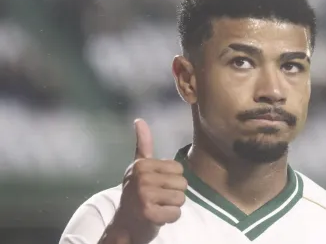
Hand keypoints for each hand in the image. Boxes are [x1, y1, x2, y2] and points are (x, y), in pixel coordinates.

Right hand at [107, 119, 186, 243]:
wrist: (124, 224)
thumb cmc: (136, 194)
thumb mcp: (139, 167)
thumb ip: (143, 144)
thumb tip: (139, 120)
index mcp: (142, 164)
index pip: (179, 169)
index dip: (172, 180)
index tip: (156, 186)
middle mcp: (141, 177)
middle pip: (182, 184)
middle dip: (173, 194)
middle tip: (157, 199)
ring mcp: (143, 195)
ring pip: (181, 199)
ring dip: (172, 207)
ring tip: (157, 207)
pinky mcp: (148, 213)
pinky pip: (176, 213)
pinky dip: (170, 218)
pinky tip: (156, 217)